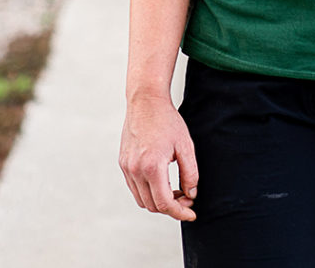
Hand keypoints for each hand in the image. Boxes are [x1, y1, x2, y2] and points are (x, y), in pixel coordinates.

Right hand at [119, 93, 198, 221]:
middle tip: (187, 198)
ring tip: (176, 191)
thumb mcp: (186, 146)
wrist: (146, 101)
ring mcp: (126, 167)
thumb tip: (191, 195)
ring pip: (142, 200)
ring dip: (159, 202)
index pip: (164, 203)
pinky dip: (148, 192)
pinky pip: (134, 188)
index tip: (191, 214)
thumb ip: (190, 174)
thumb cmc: (167, 120)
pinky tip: (162, 182)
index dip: (180, 213)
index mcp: (152, 166)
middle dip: (172, 208)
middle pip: (152, 205)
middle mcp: (135, 170)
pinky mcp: (123, 163)